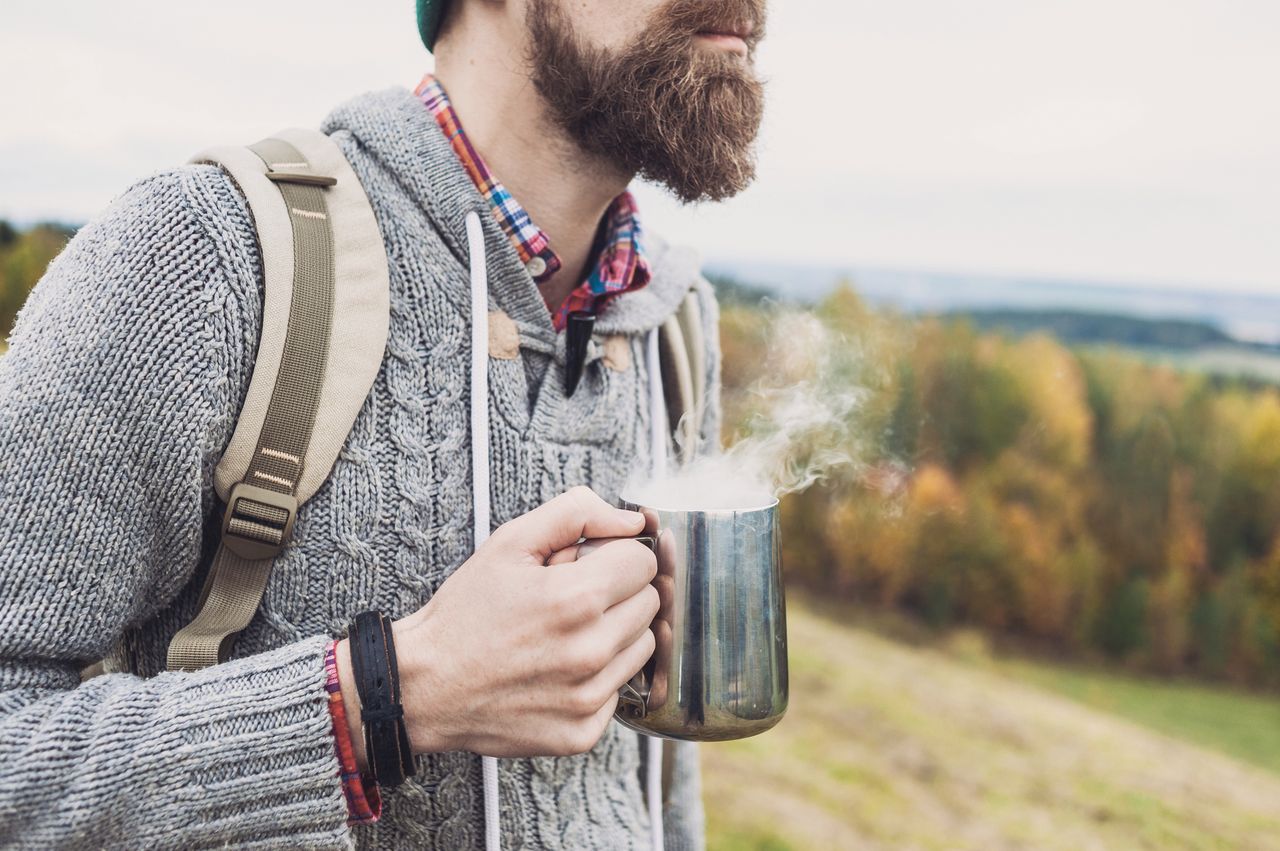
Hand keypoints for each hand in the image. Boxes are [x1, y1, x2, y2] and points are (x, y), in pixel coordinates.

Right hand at [338, 486, 658, 764]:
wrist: (423, 685)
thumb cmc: (466, 612)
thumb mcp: (510, 542)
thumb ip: (577, 513)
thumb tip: (634, 521)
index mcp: (577, 598)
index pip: (644, 563)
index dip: (616, 556)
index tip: (586, 566)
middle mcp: (590, 652)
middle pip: (648, 605)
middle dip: (617, 593)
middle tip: (570, 599)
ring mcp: (588, 698)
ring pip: (641, 649)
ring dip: (614, 636)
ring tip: (564, 635)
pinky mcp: (582, 733)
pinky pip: (619, 693)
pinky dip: (597, 680)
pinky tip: (557, 672)